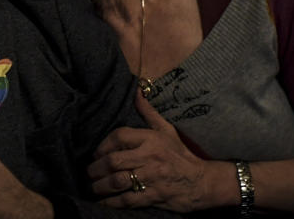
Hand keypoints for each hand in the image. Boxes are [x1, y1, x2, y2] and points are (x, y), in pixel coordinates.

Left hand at [87, 91, 210, 211]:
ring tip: (93, 187)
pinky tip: (103, 202)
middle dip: (96, 168)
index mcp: (151, 139)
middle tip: (89, 172)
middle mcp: (150, 157)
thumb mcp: (166, 131)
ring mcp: (152, 178)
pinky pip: (128, 200)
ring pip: (118, 181)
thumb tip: (136, 90)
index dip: (102, 145)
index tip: (95, 154)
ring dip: (100, 186)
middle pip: (114, 161)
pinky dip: (112, 202)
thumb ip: (148, 112)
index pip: (119, 136)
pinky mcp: (155, 196)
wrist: (204, 183)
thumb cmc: (181, 155)